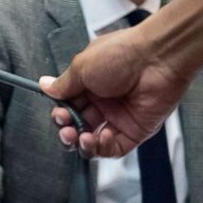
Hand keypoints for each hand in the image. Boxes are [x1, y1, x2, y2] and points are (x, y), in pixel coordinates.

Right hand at [39, 27, 190, 157]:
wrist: (157, 58)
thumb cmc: (121, 54)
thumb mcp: (82, 67)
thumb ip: (63, 84)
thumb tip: (45, 87)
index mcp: (89, 84)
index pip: (68, 106)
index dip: (60, 113)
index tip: (57, 112)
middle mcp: (103, 101)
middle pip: (78, 125)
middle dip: (67, 130)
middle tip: (65, 128)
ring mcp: (119, 117)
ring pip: (93, 140)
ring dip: (81, 143)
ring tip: (78, 137)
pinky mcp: (135, 130)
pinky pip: (114, 148)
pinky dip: (102, 148)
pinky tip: (99, 137)